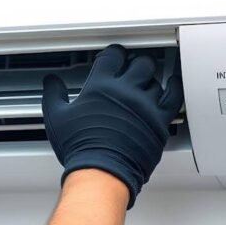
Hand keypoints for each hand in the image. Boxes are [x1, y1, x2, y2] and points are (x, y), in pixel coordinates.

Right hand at [41, 44, 183, 207]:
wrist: (102, 172)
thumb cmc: (81, 147)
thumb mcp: (56, 117)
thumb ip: (53, 95)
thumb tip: (50, 82)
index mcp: (101, 86)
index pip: (112, 56)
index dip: (113, 53)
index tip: (113, 55)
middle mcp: (126, 91)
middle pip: (139, 62)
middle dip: (135, 62)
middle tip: (132, 66)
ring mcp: (145, 105)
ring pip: (155, 79)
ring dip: (150, 78)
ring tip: (146, 80)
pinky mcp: (159, 120)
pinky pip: (174, 96)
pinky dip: (174, 87)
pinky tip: (172, 84)